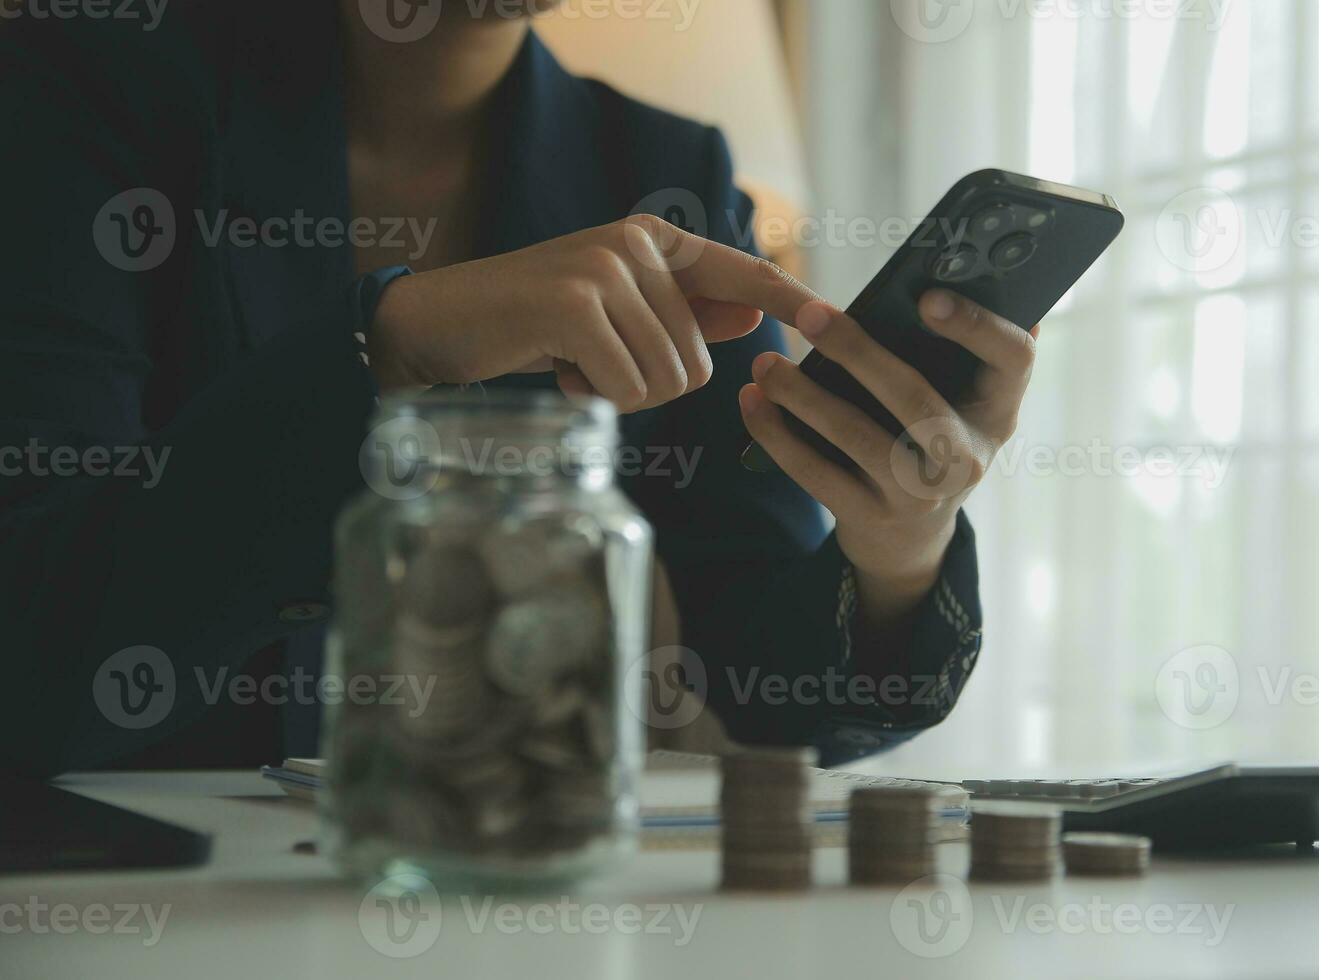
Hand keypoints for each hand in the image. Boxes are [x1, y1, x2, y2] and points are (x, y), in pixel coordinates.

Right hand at [368, 215, 819, 410]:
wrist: (440, 323)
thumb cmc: (531, 323)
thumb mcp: (615, 312)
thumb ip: (684, 311)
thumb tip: (752, 316)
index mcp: (653, 239)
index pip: (742, 270)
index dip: (789, 300)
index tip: (833, 321)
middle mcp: (635, 243)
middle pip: (700, 361)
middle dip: (650, 384)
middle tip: (592, 363)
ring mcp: (604, 270)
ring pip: (668, 379)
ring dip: (621, 395)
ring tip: (573, 363)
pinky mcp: (575, 305)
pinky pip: (628, 389)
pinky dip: (596, 400)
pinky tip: (557, 371)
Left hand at [738, 290, 1034, 590]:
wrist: (909, 538)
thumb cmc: (927, 441)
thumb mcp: (957, 402)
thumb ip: (953, 349)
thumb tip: (953, 273)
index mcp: (997, 412)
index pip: (1013, 359)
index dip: (977, 326)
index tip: (927, 296)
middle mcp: (966, 457)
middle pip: (916, 400)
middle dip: (859, 354)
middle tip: (810, 315)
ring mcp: (919, 495)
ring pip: (857, 437)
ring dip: (803, 396)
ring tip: (766, 363)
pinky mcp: (870, 517)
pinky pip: (815, 472)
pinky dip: (777, 434)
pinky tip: (752, 402)